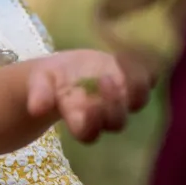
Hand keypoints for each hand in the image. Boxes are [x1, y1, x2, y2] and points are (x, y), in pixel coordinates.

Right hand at [25, 50, 153, 142]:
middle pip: (117, 121)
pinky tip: (138, 50)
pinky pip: (149, 78)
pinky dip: (148, 66)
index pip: (89, 133)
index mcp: (80, 120)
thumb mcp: (40, 82)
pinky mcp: (134, 80)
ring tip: (124, 60)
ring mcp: (123, 98)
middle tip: (105, 79)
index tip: (85, 105)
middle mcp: (105, 114)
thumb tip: (36, 108)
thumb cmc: (52, 80)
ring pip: (138, 101)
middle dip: (113, 104)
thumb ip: (39, 94)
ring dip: (136, 85)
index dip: (90, 124)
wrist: (69, 70)